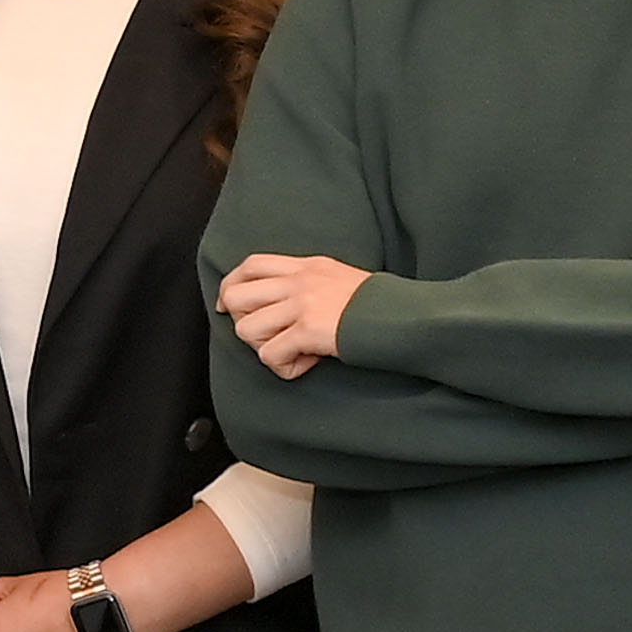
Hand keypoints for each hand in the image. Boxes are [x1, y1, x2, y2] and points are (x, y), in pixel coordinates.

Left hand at [217, 251, 368, 377]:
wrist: (403, 316)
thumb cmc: (376, 304)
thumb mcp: (337, 277)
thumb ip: (307, 282)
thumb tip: (281, 302)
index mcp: (305, 266)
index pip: (251, 265)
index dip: (230, 285)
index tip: (227, 306)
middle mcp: (299, 281)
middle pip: (237, 296)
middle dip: (241, 321)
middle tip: (265, 336)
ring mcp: (301, 305)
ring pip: (246, 329)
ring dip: (263, 347)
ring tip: (290, 350)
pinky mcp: (307, 331)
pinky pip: (270, 355)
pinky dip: (284, 367)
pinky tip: (306, 364)